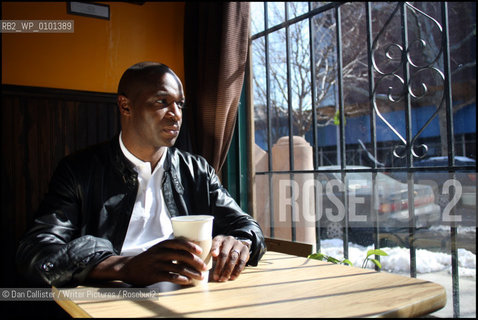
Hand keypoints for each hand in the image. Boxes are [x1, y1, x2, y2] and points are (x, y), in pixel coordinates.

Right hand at [88, 238, 207, 285]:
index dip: (191, 246)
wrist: (130, 268)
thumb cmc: (149, 258)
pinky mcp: (154, 275)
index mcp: (162, 244)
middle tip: (204, 267)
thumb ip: (172, 249)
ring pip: (178, 267)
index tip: (201, 251)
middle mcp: (160, 252)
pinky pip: (170, 276)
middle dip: (195, 262)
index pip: (179, 242)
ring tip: (200, 277)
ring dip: (192, 273)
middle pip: (182, 255)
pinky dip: (181, 279)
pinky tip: (187, 281)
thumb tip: (192, 252)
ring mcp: (157, 264)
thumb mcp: (158, 249)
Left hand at [210, 235, 249, 281]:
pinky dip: (237, 271)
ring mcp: (239, 245)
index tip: (213, 254)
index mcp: (220, 239)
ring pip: (233, 258)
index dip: (215, 248)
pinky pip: (242, 262)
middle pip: (224, 253)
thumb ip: (209, 253)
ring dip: (228, 270)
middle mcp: (230, 240)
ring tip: (223, 279)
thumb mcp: (215, 249)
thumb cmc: (221, 249)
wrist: (235, 245)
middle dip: (220, 266)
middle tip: (216, 277)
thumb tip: (202, 263)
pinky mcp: (245, 251)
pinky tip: (232, 277)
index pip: (216, 242)